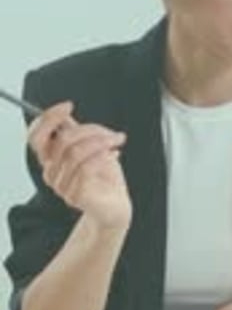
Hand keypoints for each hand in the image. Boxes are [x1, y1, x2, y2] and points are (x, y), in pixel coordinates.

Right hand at [28, 101, 131, 229]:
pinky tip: (114, 155)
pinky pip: (85, 169)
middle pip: (61, 141)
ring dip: (101, 142)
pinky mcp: (75, 197)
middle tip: (111, 132)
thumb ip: (76, 131)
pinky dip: (102, 157)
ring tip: (117, 141)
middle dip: (90, 130)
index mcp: (50, 159)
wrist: (116, 204)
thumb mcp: (91, 146)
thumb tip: (64, 113)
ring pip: (75, 153)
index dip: (48, 119)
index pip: (36, 137)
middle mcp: (51, 173)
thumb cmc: (104, 174)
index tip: (68, 105)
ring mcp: (61, 187)